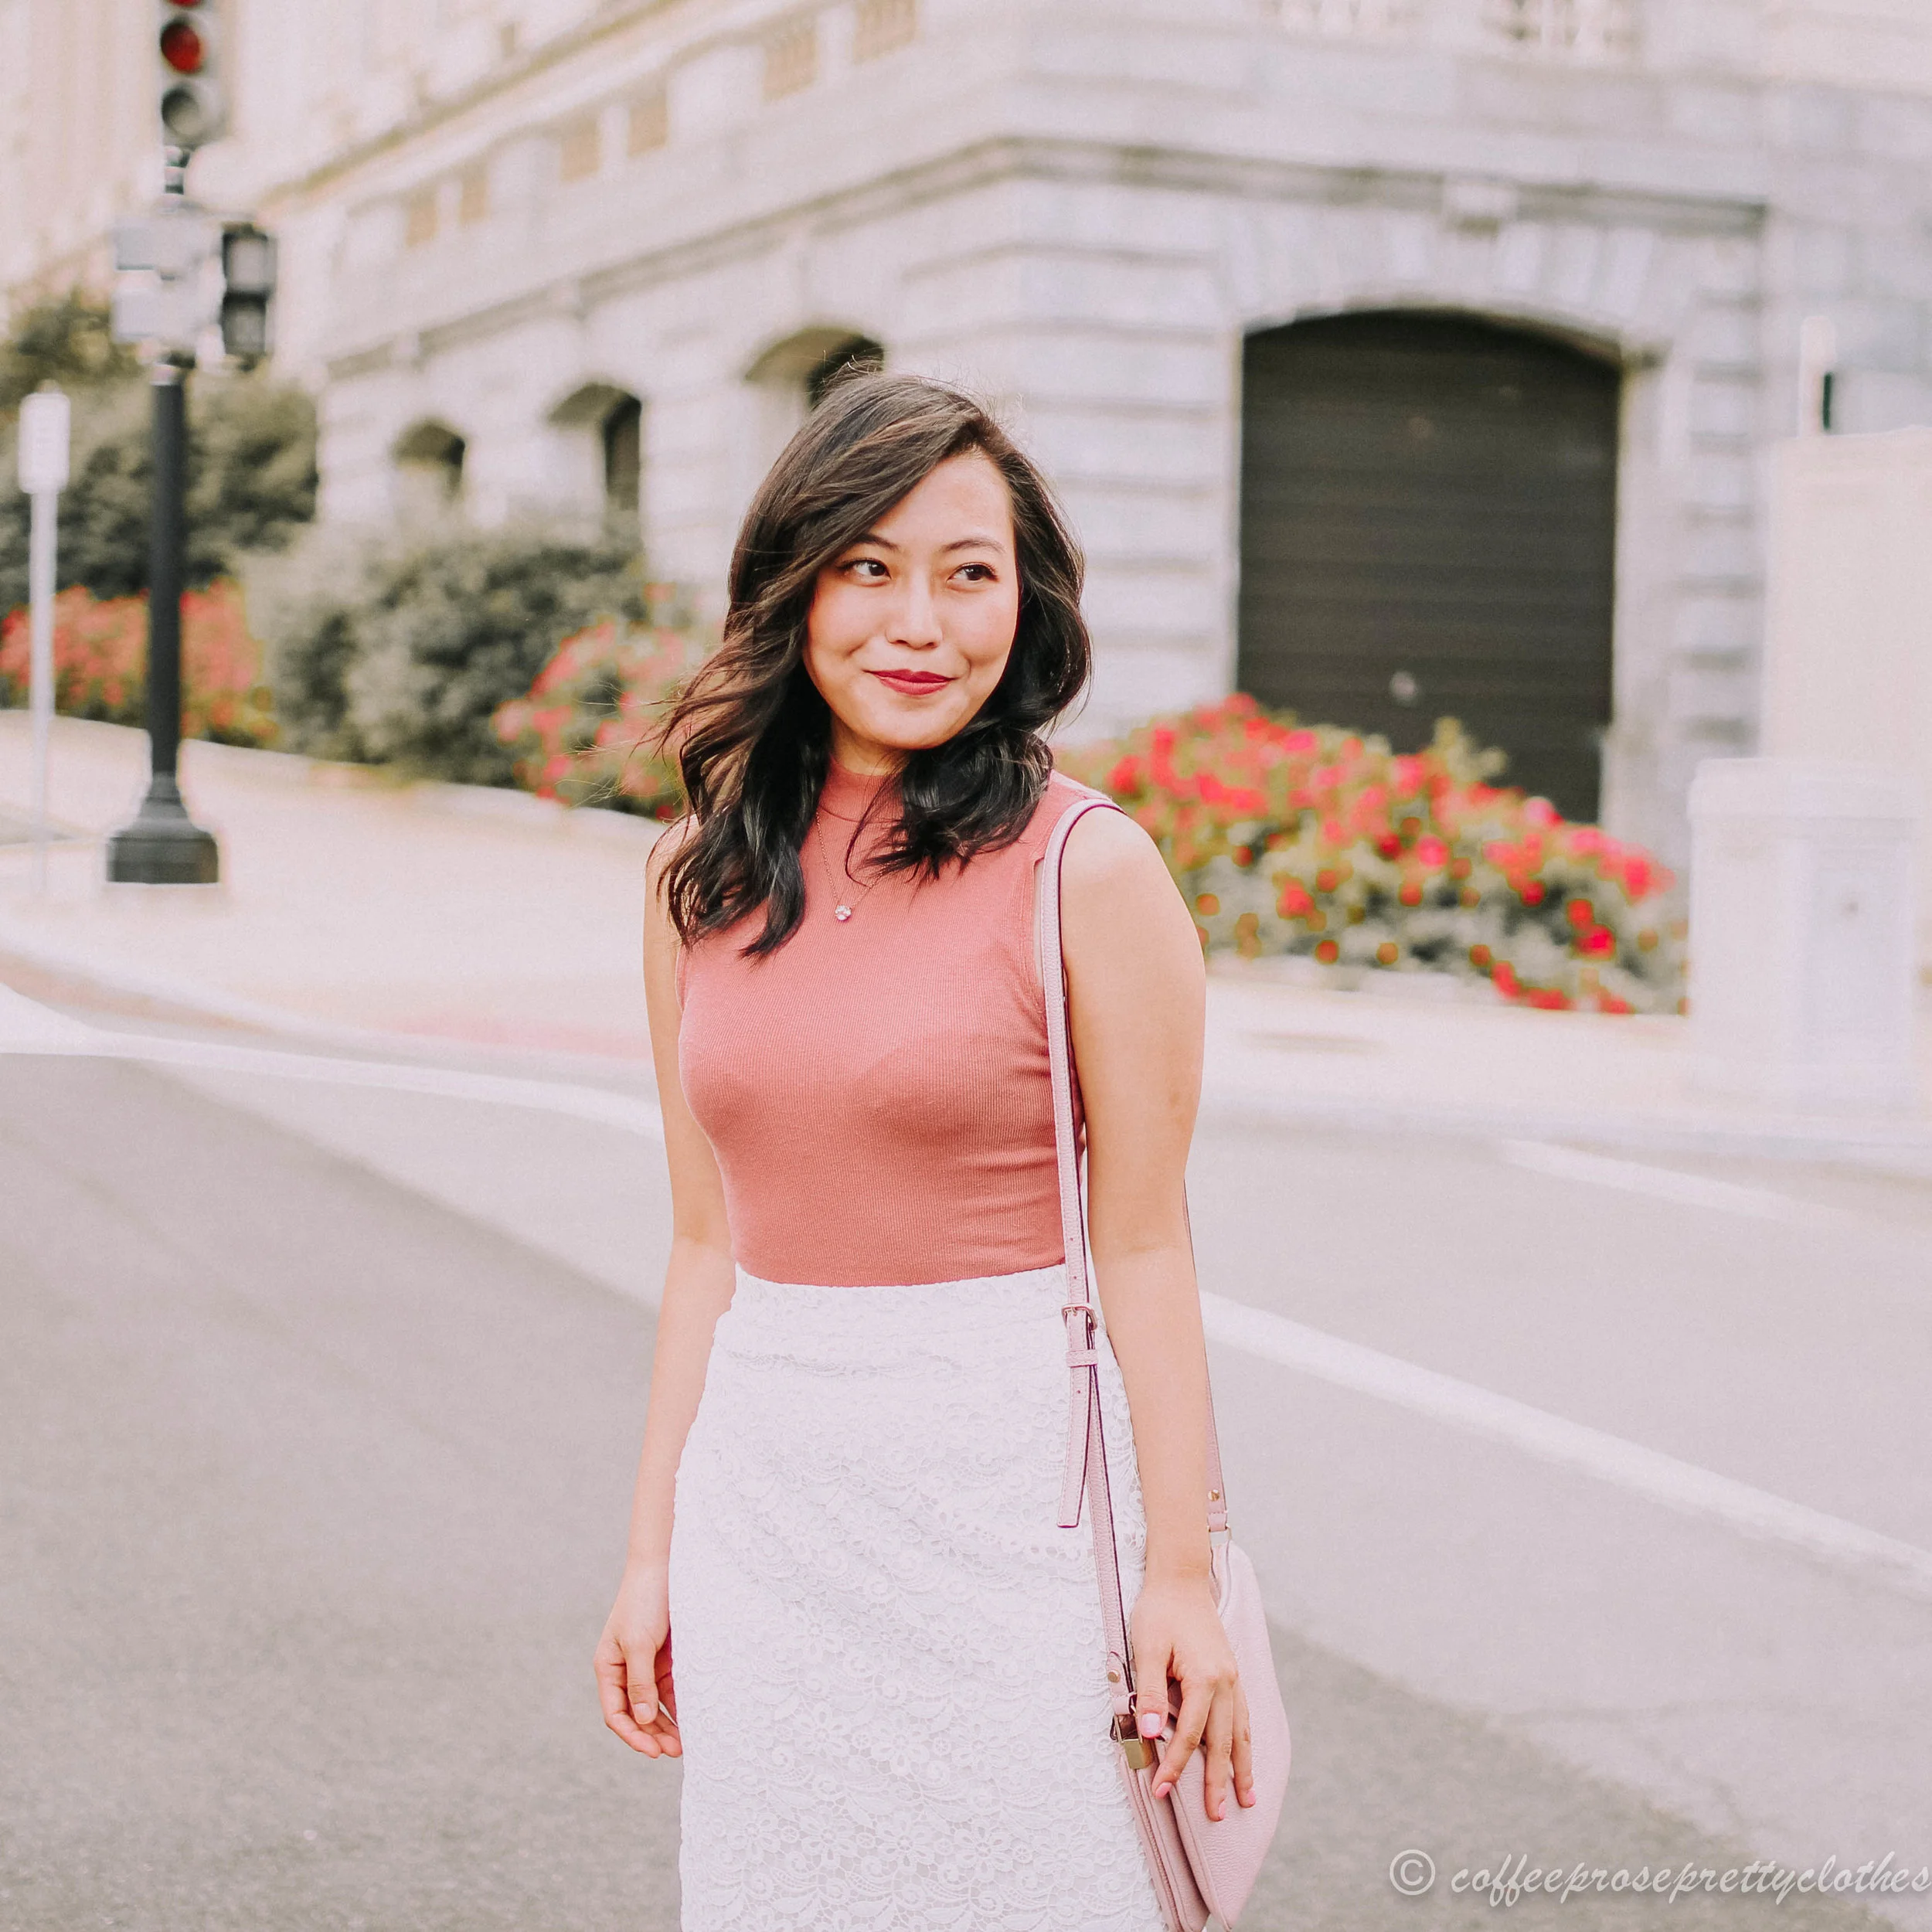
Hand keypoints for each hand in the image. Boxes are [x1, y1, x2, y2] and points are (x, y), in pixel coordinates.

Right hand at [594, 1562, 680, 1755]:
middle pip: (636, 1714)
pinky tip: (692, 1718)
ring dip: (667, 1724)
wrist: (665, 1566)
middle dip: (653, 1734)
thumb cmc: (644, 1601)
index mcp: (608, 1668)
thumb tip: (641, 1720)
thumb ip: (639, 1682)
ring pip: (655, 1705)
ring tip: (685, 1744)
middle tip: (675, 1752)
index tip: (653, 1750)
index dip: (632, 1735)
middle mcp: (625, 1670)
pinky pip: (671, 1690)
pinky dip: (679, 1705)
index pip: (615, 1713)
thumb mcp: (639, 1643)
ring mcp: (646, 1665)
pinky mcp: (667, 1658)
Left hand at [1129, 1573, 1254, 1821]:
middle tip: (1216, 1816)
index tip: (1160, 1791)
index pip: (1190, 1736)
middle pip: (1222, 1743)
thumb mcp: (1147, 1647)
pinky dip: (1246, 1741)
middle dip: (1217, 1782)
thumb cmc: (1159, 1612)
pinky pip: (1243, 1716)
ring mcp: (1233, 1678)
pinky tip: (1246, 1757)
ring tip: (1247, 1799)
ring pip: (1241, 1732)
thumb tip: (1150, 1734)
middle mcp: (1227, 1682)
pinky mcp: (1232, 1674)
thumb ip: (1150, 1692)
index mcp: (1206, 1678)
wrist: (1180, 1579)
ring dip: (1242, 1767)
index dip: (1174, 1766)